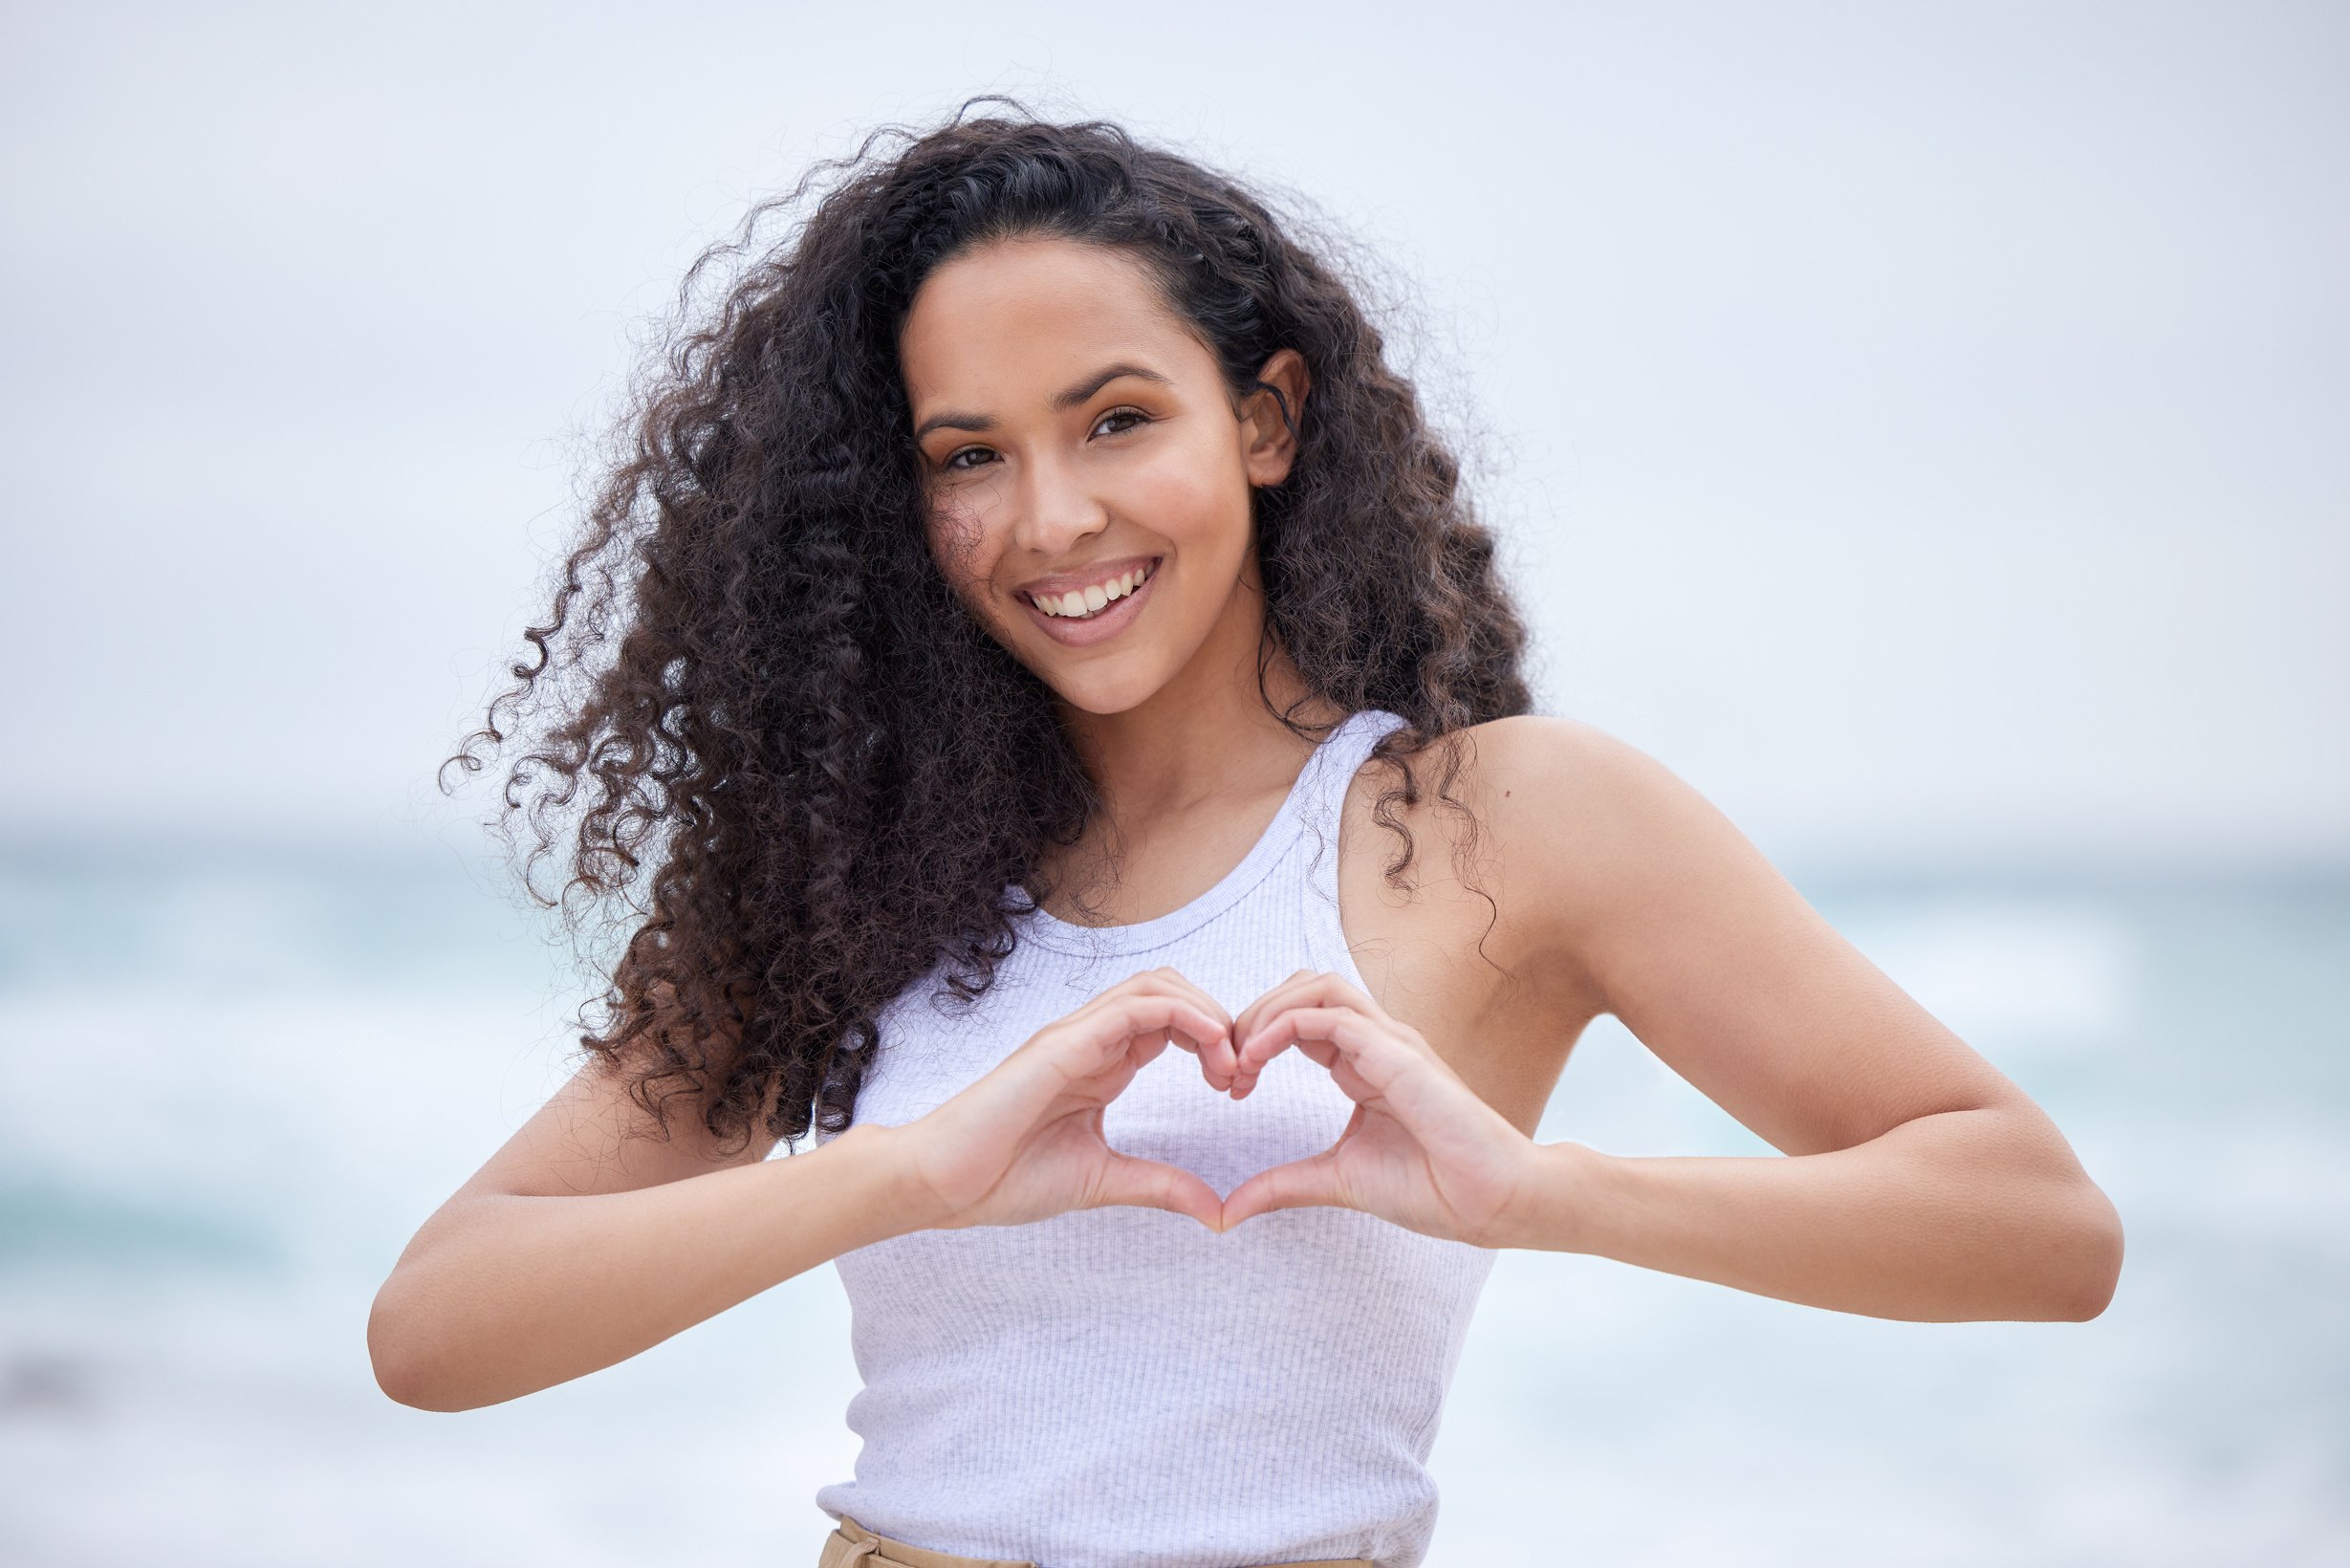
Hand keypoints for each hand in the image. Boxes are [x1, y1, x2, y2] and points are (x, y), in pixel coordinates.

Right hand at [897, 966, 1239, 1231]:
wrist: (942, 1184)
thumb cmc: (1004, 1179)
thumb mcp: (1103, 1181)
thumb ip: (1160, 1185)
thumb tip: (1217, 1212)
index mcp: (1101, 1065)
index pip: (1171, 1022)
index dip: (1214, 1042)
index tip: (1236, 1087)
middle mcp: (1090, 1040)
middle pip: (1171, 991)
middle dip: (1219, 1020)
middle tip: (1241, 1073)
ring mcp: (1075, 1035)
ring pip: (1156, 985)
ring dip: (1206, 1012)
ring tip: (1229, 1061)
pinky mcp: (1063, 1043)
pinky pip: (1134, 1006)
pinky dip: (1182, 1015)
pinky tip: (1211, 1047)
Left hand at [1217, 969, 1542, 1244]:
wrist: (1491, 1203)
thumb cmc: (1433, 1189)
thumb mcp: (1336, 1181)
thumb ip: (1282, 1185)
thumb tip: (1227, 1212)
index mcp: (1364, 1064)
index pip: (1301, 1018)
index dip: (1256, 1039)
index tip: (1231, 1086)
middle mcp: (1377, 1042)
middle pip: (1304, 987)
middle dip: (1255, 1013)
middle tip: (1225, 1065)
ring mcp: (1391, 1042)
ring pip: (1317, 985)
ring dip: (1267, 1010)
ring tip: (1239, 1056)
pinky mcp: (1398, 1053)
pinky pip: (1331, 1016)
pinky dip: (1283, 1026)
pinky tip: (1255, 1059)